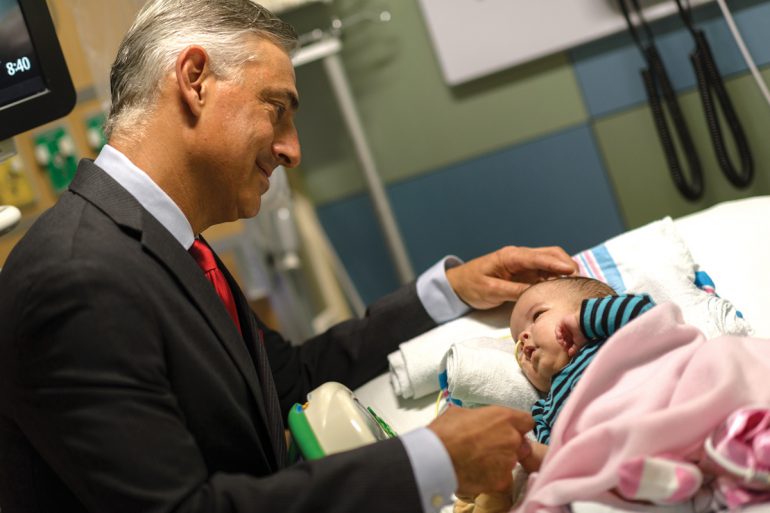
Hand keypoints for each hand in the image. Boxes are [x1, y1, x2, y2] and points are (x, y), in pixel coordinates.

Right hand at [428, 405, 533, 495]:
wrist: (436, 457)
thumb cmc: (445, 432)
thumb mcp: (460, 413)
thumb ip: (477, 416)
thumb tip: (473, 419)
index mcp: (504, 417)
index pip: (527, 421)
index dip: (518, 427)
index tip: (509, 430)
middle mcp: (512, 439)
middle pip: (521, 444)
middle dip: (509, 446)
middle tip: (489, 448)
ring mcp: (508, 461)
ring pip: (511, 462)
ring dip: (499, 462)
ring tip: (479, 461)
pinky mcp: (501, 480)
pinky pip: (501, 478)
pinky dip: (492, 477)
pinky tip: (477, 472)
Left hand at [446, 246, 577, 309]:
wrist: (459, 284)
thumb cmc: (472, 285)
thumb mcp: (490, 290)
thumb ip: (513, 290)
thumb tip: (535, 292)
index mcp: (510, 257)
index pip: (538, 257)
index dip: (556, 264)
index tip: (572, 271)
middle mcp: (520, 257)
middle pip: (550, 254)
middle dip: (566, 264)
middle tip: (580, 280)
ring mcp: (524, 264)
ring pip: (550, 262)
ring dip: (564, 270)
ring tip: (577, 284)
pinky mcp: (525, 273)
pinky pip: (545, 272)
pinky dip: (557, 277)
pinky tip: (564, 287)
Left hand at [555, 311, 586, 357]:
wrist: (584, 324)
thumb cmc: (583, 334)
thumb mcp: (579, 344)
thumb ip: (573, 349)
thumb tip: (569, 354)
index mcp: (574, 336)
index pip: (568, 342)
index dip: (566, 347)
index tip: (567, 351)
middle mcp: (570, 331)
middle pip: (563, 339)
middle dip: (562, 344)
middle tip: (564, 346)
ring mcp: (566, 327)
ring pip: (559, 334)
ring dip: (559, 339)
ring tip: (562, 342)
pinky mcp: (563, 322)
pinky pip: (557, 328)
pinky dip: (557, 333)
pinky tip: (560, 337)